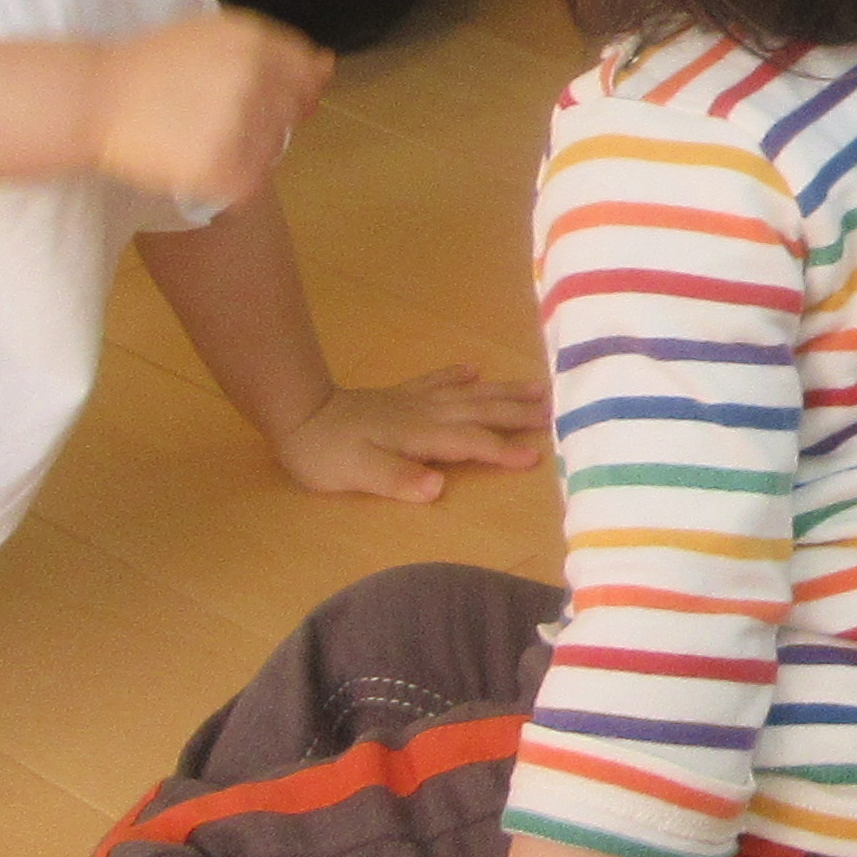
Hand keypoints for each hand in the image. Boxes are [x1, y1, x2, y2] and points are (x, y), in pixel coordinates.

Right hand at [90, 9, 332, 208]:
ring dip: (245, 152)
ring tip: (196, 139)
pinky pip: (250, 185)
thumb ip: (273, 51)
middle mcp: (255, 78)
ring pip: (272, 151)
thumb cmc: (148, 66)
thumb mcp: (212, 36)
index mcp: (255, 41)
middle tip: (212, 119)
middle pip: (290, 114)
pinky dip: (229, 184)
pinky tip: (196, 163)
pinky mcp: (222, 166)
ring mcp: (239, 123)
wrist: (91, 99)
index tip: (261, 99)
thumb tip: (328, 67)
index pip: (305, 73)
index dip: (291, 90)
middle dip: (263, 120)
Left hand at [270, 364, 548, 502]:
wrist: (297, 414)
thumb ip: (397, 479)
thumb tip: (438, 486)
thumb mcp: (356, 474)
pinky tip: (475, 370)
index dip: (504, 450)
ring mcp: (414, 402)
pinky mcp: (400, 396)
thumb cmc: (326, 454)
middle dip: (518, 413)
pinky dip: (459, 376)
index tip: (538, 455)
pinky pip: (438, 381)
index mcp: (421, 435)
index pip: (471, 443)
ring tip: (537, 387)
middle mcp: (426, 414)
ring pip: (469, 394)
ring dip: (503, 392)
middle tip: (558, 411)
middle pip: (480, 412)